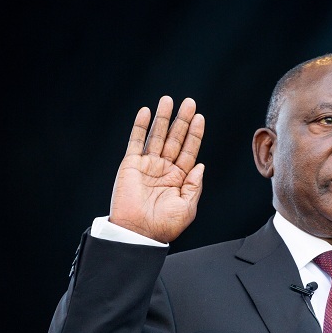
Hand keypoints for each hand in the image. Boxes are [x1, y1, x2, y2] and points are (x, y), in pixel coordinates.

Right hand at [109, 96, 204, 242]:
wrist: (138, 233)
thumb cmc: (164, 225)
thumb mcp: (187, 206)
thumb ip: (195, 185)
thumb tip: (200, 164)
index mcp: (179, 178)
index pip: (189, 150)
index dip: (194, 134)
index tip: (200, 118)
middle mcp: (164, 169)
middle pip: (175, 138)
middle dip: (182, 120)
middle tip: (189, 102)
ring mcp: (147, 165)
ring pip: (157, 136)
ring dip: (163, 117)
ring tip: (168, 100)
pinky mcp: (131, 164)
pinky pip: (136, 141)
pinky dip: (140, 126)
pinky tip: (146, 112)